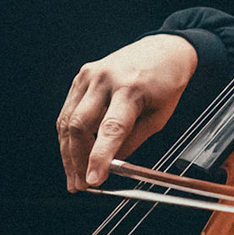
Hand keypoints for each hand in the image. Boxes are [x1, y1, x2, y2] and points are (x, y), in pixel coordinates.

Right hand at [57, 34, 199, 191]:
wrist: (163, 50)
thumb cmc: (165, 83)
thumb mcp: (159, 117)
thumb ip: (132, 140)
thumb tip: (110, 165)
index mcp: (131, 88)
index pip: (111, 129)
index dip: (99, 157)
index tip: (93, 180)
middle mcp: (106, 79)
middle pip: (80, 125)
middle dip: (77, 160)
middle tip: (81, 184)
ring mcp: (89, 75)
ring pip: (67, 120)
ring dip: (68, 152)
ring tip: (74, 175)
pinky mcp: (81, 76)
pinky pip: (68, 110)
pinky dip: (68, 134)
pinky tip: (72, 152)